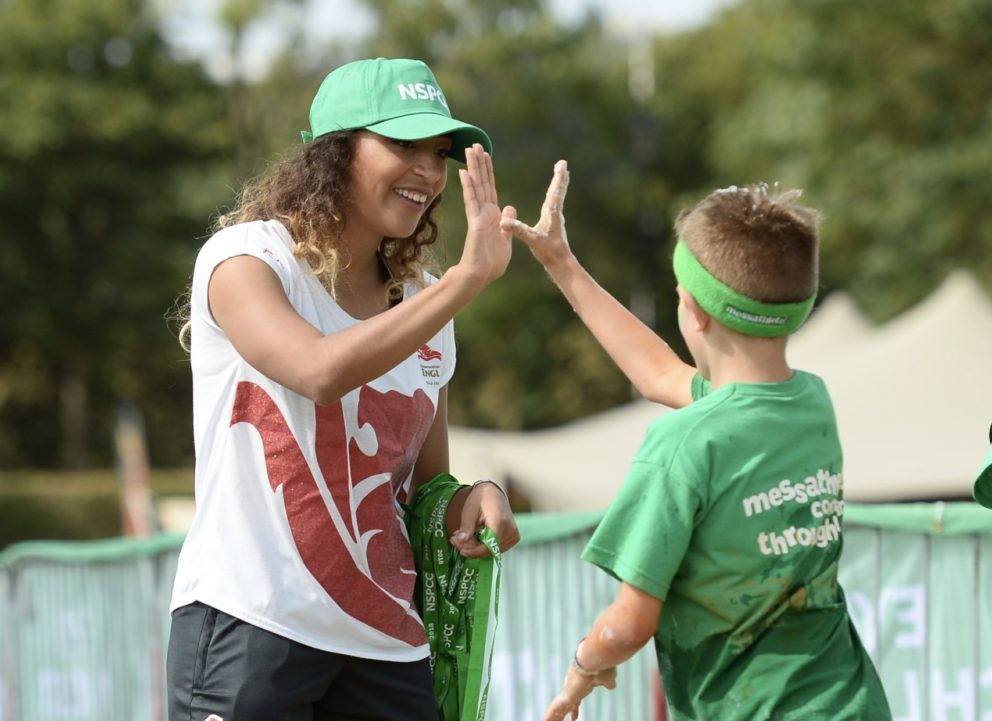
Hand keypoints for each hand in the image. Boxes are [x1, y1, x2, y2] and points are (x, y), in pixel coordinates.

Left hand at [450, 481, 520, 557]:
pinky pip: (495, 548)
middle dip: (470, 548)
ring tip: (464, 536)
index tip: (458, 547)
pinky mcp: (513, 538)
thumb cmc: (480, 499)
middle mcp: (510, 530)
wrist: (493, 493)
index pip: (487, 546)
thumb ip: (466, 527)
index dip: (472, 551)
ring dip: (475, 548)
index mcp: (499, 522)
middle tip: (455, 539)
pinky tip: (474, 537)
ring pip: (491, 551)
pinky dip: (483, 546)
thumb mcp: (470, 510)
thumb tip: (460, 542)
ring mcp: (513, 535)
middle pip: (488, 550)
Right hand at [456, 143, 515, 286]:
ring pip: (476, 187)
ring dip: (472, 168)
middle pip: (482, 182)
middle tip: (475, 144)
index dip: (488, 171)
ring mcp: (478, 216)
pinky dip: (468, 187)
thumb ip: (507, 221)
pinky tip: (464, 173)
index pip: (490, 187)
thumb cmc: (492, 262)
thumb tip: (509, 206)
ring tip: (469, 150)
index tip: (486, 155)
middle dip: (479, 163)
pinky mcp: (475, 222)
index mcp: (493, 215)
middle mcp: (484, 212)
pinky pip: (471, 202)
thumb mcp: (506, 238)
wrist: (481, 275)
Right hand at [500, 159, 571, 267]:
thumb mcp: (532, 240)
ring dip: (559, 184)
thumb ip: (519, 230)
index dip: (558, 177)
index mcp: (551, 214)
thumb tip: (504, 222)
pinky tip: (553, 198)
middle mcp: (556, 213)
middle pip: (559, 191)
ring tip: (562, 175)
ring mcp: (556, 219)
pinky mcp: (555, 224)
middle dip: (560, 177)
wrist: (561, 264)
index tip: (562, 164)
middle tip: (564, 164)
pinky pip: (555, 205)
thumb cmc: (548, 252)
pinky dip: (555, 195)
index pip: (555, 192)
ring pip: (558, 197)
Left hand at [543, 663, 616, 720]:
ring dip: (553, 717)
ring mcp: (568, 691)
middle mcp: (573, 688)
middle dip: (561, 715)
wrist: (596, 657)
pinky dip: (550, 715)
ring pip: (558, 708)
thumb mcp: (608, 678)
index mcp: (582, 685)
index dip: (575, 709)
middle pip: (565, 705)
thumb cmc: (603, 665)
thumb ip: (608, 682)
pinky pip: (556, 707)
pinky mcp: (567, 695)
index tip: (573, 718)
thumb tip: (611, 685)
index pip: (576, 700)